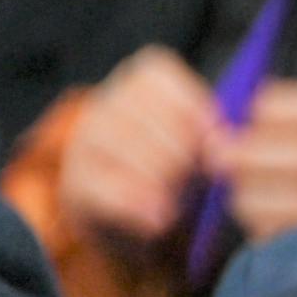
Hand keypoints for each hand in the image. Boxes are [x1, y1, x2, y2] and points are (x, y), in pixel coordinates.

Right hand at [52, 46, 225, 253]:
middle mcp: (104, 105)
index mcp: (139, 85)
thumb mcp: (202, 149)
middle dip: (178, 146)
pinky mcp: (75, 183)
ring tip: (181, 200)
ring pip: (119, 145)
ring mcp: (83, 143)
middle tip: (200, 174)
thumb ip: (212, 137)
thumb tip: (221, 143)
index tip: (213, 134)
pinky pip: (102, 186)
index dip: (189, 103)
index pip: (155, 74)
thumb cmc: (181, 172)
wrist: (142, 222)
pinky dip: (136, 204)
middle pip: (140, 112)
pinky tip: (159, 218)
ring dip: (158, 175)